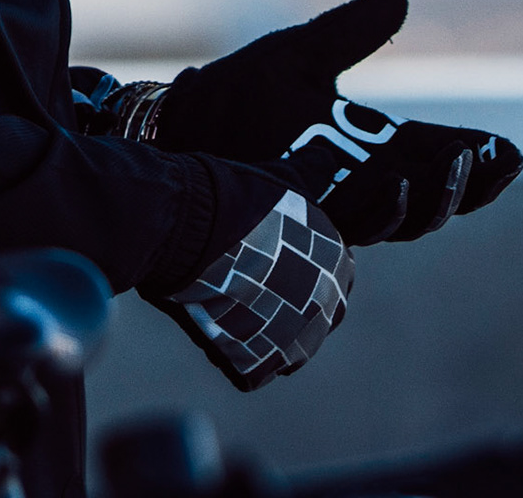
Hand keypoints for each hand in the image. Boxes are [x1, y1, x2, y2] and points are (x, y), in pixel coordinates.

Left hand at [86, 0, 522, 244]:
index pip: (438, 157)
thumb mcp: (299, 54)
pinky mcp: (305, 221)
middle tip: (494, 160)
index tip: (510, 148)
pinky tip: (396, 188)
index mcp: (368, 146)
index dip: (479, 158)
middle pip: (436, 199)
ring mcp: (334, 206)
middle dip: (470, 183)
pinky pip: (354, 229)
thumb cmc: (235, 94)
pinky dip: (382, 210)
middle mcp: (360, 183)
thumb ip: (350, 31)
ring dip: (434, 198)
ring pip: (404, 221)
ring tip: (450, 167)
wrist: (174, 123)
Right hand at [147, 189, 353, 392]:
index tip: (265, 247)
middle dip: (281, 295)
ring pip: (282, 341)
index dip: (296, 259)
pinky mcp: (262, 363)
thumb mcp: (279, 177)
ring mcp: (296, 340)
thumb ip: (312, 171)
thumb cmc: (233, 195)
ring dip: (259, 326)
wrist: (184, 223)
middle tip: (241, 269)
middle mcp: (328, 307)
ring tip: (222, 296)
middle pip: (308, 309)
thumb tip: (330, 156)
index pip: (330, 271)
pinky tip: (213, 321)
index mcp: (338, 263)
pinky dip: (235, 352)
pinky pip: (254, 366)